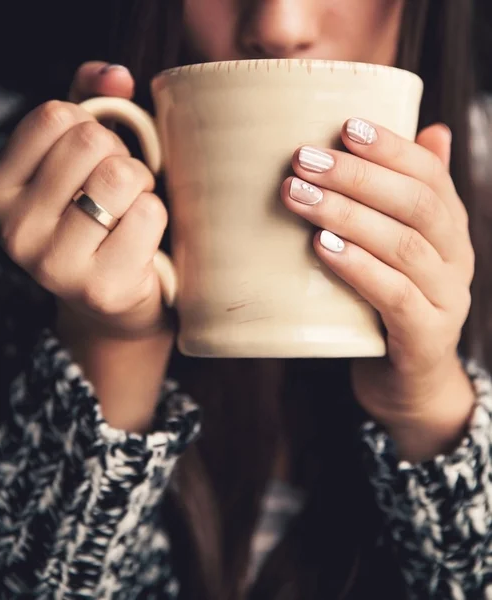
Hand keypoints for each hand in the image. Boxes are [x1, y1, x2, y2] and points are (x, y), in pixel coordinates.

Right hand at [0, 62, 168, 339]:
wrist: (113, 300)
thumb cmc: (98, 218)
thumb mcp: (80, 160)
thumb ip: (90, 104)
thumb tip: (116, 74)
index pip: (55, 116)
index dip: (91, 128)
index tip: (93, 161)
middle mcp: (16, 230)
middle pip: (91, 142)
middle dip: (120, 157)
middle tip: (119, 191)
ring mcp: (54, 264)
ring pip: (122, 175)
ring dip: (142, 185)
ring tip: (129, 211)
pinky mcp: (101, 286)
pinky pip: (149, 213)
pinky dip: (157, 216)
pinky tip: (141, 239)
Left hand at [281, 119, 475, 457]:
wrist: (408, 379)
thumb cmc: (388, 302)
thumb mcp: (393, 248)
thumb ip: (400, 198)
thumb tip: (429, 129)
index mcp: (448, 228)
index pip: (428, 175)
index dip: (390, 147)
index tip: (344, 125)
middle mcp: (455, 257)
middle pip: (414, 204)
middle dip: (356, 176)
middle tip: (302, 159)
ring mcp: (446, 299)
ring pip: (402, 246)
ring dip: (346, 216)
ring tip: (297, 196)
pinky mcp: (426, 336)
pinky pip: (395, 295)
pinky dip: (358, 267)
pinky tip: (322, 247)